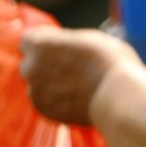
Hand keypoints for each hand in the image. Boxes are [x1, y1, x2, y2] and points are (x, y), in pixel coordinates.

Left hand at [19, 27, 141, 125]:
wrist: (117, 97)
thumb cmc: (108, 62)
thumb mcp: (87, 37)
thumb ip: (63, 40)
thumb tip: (57, 43)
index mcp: (39, 46)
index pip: (28, 39)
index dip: (44, 41)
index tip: (56, 44)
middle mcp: (30, 68)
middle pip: (30, 61)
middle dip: (45, 62)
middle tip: (69, 65)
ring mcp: (35, 91)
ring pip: (37, 82)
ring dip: (49, 81)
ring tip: (76, 83)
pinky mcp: (43, 109)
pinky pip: (44, 100)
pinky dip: (55, 98)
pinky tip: (75, 96)